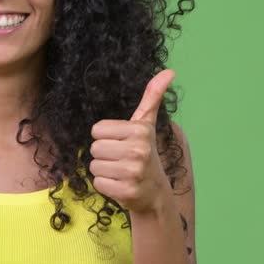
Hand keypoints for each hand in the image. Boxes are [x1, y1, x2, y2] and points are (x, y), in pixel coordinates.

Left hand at [88, 70, 175, 214]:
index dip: (106, 137)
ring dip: (104, 171)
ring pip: (94, 166)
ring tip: (120, 172)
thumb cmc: (146, 153)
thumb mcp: (147, 125)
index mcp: (140, 130)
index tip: (121, 144)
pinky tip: (121, 184)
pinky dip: (106, 185)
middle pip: (94, 148)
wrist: (155, 192)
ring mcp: (132, 172)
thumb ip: (152, 97)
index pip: (97, 129)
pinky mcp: (126, 191)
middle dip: (104, 155)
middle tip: (121, 160)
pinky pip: (98, 183)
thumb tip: (169, 71)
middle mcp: (138, 150)